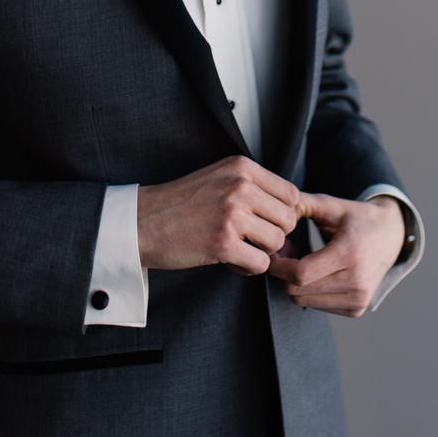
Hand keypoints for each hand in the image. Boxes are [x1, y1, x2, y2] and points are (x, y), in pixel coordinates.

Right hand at [137, 156, 299, 273]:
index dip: (282, 214)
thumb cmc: (181, 203)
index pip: (290, 194)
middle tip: (250, 240)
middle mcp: (240, 186)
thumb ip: (254, 189)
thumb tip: (295, 219)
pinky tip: (230, 261)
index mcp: (242, 167)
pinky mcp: (223, 243)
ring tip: (239, 249)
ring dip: (261, 253)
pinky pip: (260, 263)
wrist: (142, 221)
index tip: (264, 223)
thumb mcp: (220, 178)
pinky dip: (248, 268)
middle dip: (273, 235)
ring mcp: (232, 214)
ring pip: (277, 242)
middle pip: (288, 220)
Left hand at [267, 193, 405, 316]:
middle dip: (283, 272)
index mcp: (349, 253)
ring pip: (304, 301)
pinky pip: (318, 306)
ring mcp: (359, 299)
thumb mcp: (330, 205)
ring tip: (302, 259)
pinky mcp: (357, 309)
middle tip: (287, 251)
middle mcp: (357, 281)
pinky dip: (309, 291)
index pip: (300, 274)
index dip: (279, 265)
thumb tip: (274, 214)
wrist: (391, 235)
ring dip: (295, 283)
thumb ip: (300, 204)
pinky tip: (316, 272)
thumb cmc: (357, 217)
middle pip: (298, 291)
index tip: (274, 251)